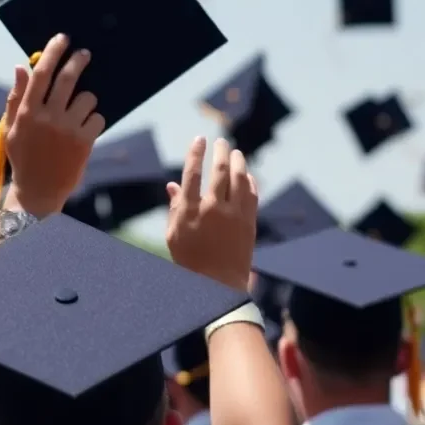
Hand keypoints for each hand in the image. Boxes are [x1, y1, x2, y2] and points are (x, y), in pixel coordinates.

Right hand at [4, 33, 104, 216]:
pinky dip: (94, 120)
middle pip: (67, 78)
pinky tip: (84, 130)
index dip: (53, 52)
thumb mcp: (11, 128)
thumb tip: (21, 66)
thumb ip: (16, 97)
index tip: (62, 39)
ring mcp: (67, 130)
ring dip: (86, 99)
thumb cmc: (23, 157)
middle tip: (85, 54)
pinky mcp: (84, 143)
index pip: (41, 73)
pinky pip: (97, 118)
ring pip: (87, 98)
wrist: (38, 192)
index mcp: (27, 112)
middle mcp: (47, 118)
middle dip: (78, 61)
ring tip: (78, 112)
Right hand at [166, 137, 256, 290]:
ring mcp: (234, 215)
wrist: (218, 285)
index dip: (195, 153)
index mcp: (190, 211)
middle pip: (219, 170)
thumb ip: (174, 208)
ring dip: (238, 162)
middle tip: (221, 142)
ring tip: (236, 153)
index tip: (199, 139)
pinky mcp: (249, 223)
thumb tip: (172, 185)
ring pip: (239, 178)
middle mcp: (213, 209)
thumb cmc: (190, 261)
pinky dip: (250, 181)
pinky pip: (252, 194)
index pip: (192, 173)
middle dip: (221, 152)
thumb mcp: (174, 235)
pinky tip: (247, 175)